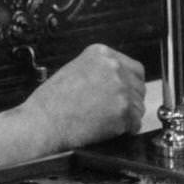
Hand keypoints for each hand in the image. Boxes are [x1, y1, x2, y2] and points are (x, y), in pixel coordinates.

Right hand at [17, 44, 146, 154]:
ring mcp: (120, 88)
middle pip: (139, 85)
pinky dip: (127, 129)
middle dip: (131, 99)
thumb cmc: (51, 102)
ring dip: (129, 115)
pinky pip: (136, 122)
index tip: (126, 93)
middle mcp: (113, 67)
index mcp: (101, 54)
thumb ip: (98, 70)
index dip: (130, 84)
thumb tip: (116, 79)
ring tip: (109, 121)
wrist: (43, 123)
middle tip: (118, 110)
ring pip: (139, 105)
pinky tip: (112, 129)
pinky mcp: (123, 110)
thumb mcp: (74, 69)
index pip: (133, 67)